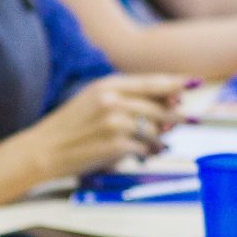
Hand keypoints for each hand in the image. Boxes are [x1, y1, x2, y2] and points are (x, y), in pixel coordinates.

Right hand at [27, 74, 191, 176]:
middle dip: (179, 114)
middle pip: (160, 105)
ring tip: (160, 144)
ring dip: (161, 137)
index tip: (194, 83)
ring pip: (155, 128)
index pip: (151, 81)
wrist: (42, 151)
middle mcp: (112, 100)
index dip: (176, 82)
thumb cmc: (69, 128)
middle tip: (194, 120)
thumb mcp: (93, 101)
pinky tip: (148, 154)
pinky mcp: (116, 144)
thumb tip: (168, 105)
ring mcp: (115, 122)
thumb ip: (126, 98)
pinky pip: (145, 148)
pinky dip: (150, 152)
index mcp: (107, 85)